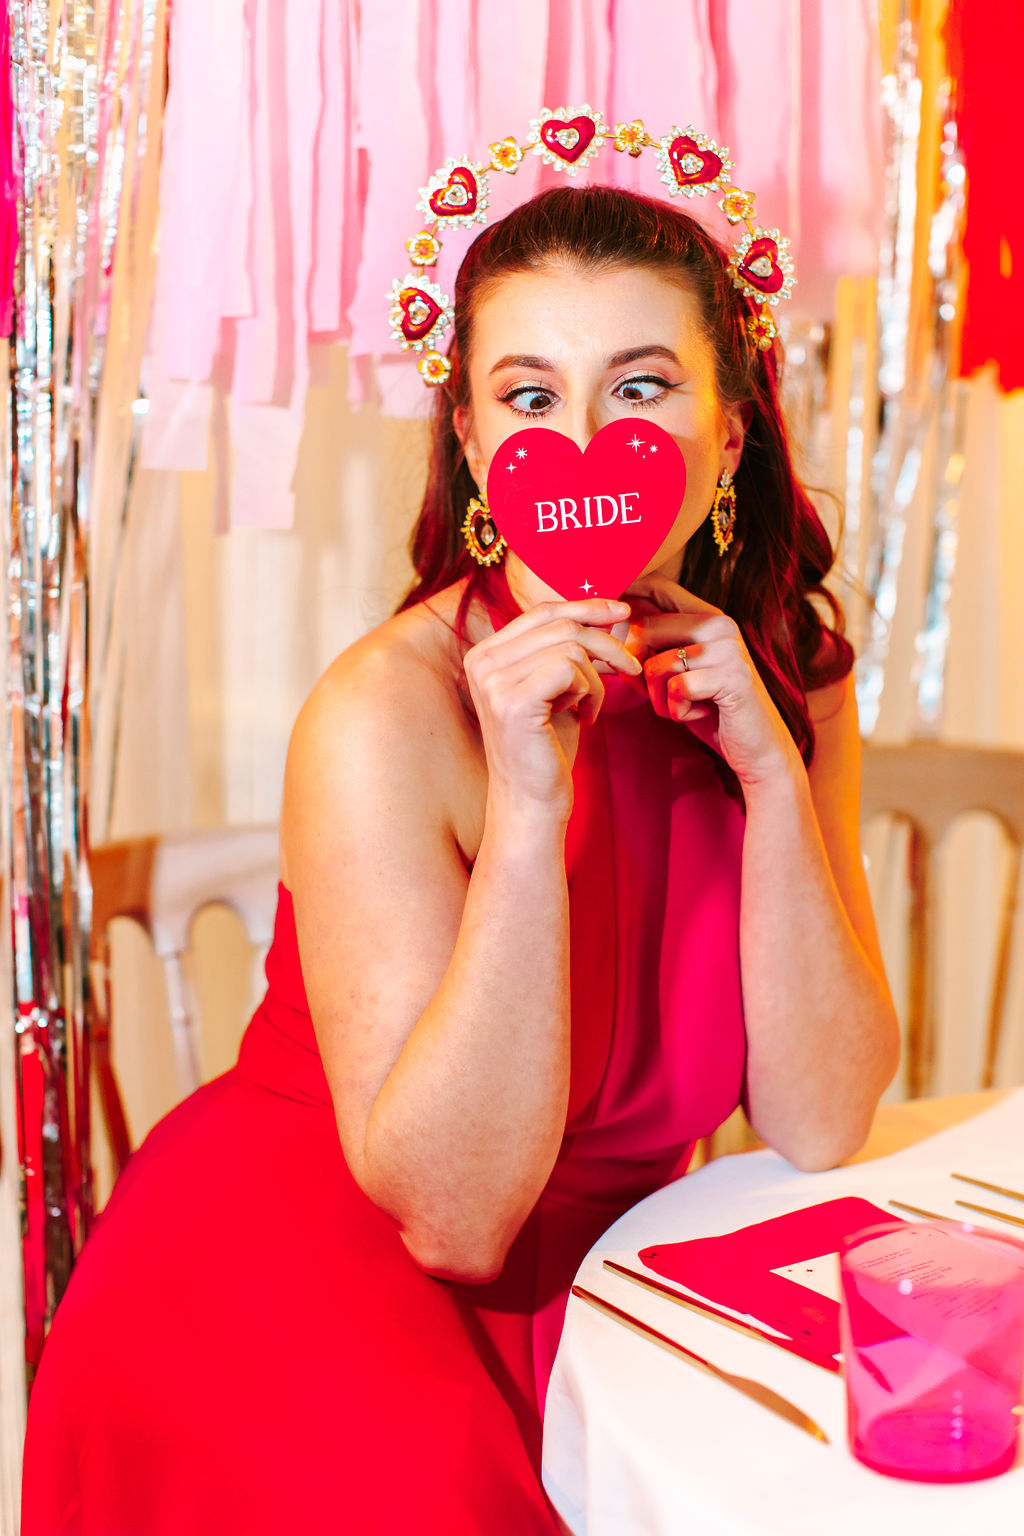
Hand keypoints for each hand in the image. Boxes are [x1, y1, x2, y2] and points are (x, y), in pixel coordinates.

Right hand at [464, 598, 642, 817]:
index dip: (586, 606)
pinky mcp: (513, 701)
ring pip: (570, 646)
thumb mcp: (554, 687)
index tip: (622, 611)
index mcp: (485, 653)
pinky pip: (570, 669)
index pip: (542, 611)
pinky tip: (584, 718)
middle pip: (560, 622)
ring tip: (590, 708)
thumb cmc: (547, 746)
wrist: (532, 800)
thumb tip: (601, 610)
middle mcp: (481, 661)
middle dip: (606, 642)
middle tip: (629, 666)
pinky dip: (590, 692)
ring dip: (596, 678)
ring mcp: (493, 680)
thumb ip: (561, 649)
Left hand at [622, 572, 801, 789]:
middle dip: (634, 669)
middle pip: (644, 628)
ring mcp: (727, 649)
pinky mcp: (731, 677)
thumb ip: (651, 647)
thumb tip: (600, 628)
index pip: (657, 586)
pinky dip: (676, 711)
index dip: (625, 594)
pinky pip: (675, 689)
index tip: (606, 619)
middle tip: (653, 694)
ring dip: (657, 698)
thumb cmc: (710, 709)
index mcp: (707, 616)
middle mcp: (720, 624)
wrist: (757, 748)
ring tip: (682, 706)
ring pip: (654, 664)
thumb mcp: (677, 672)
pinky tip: (696, 714)